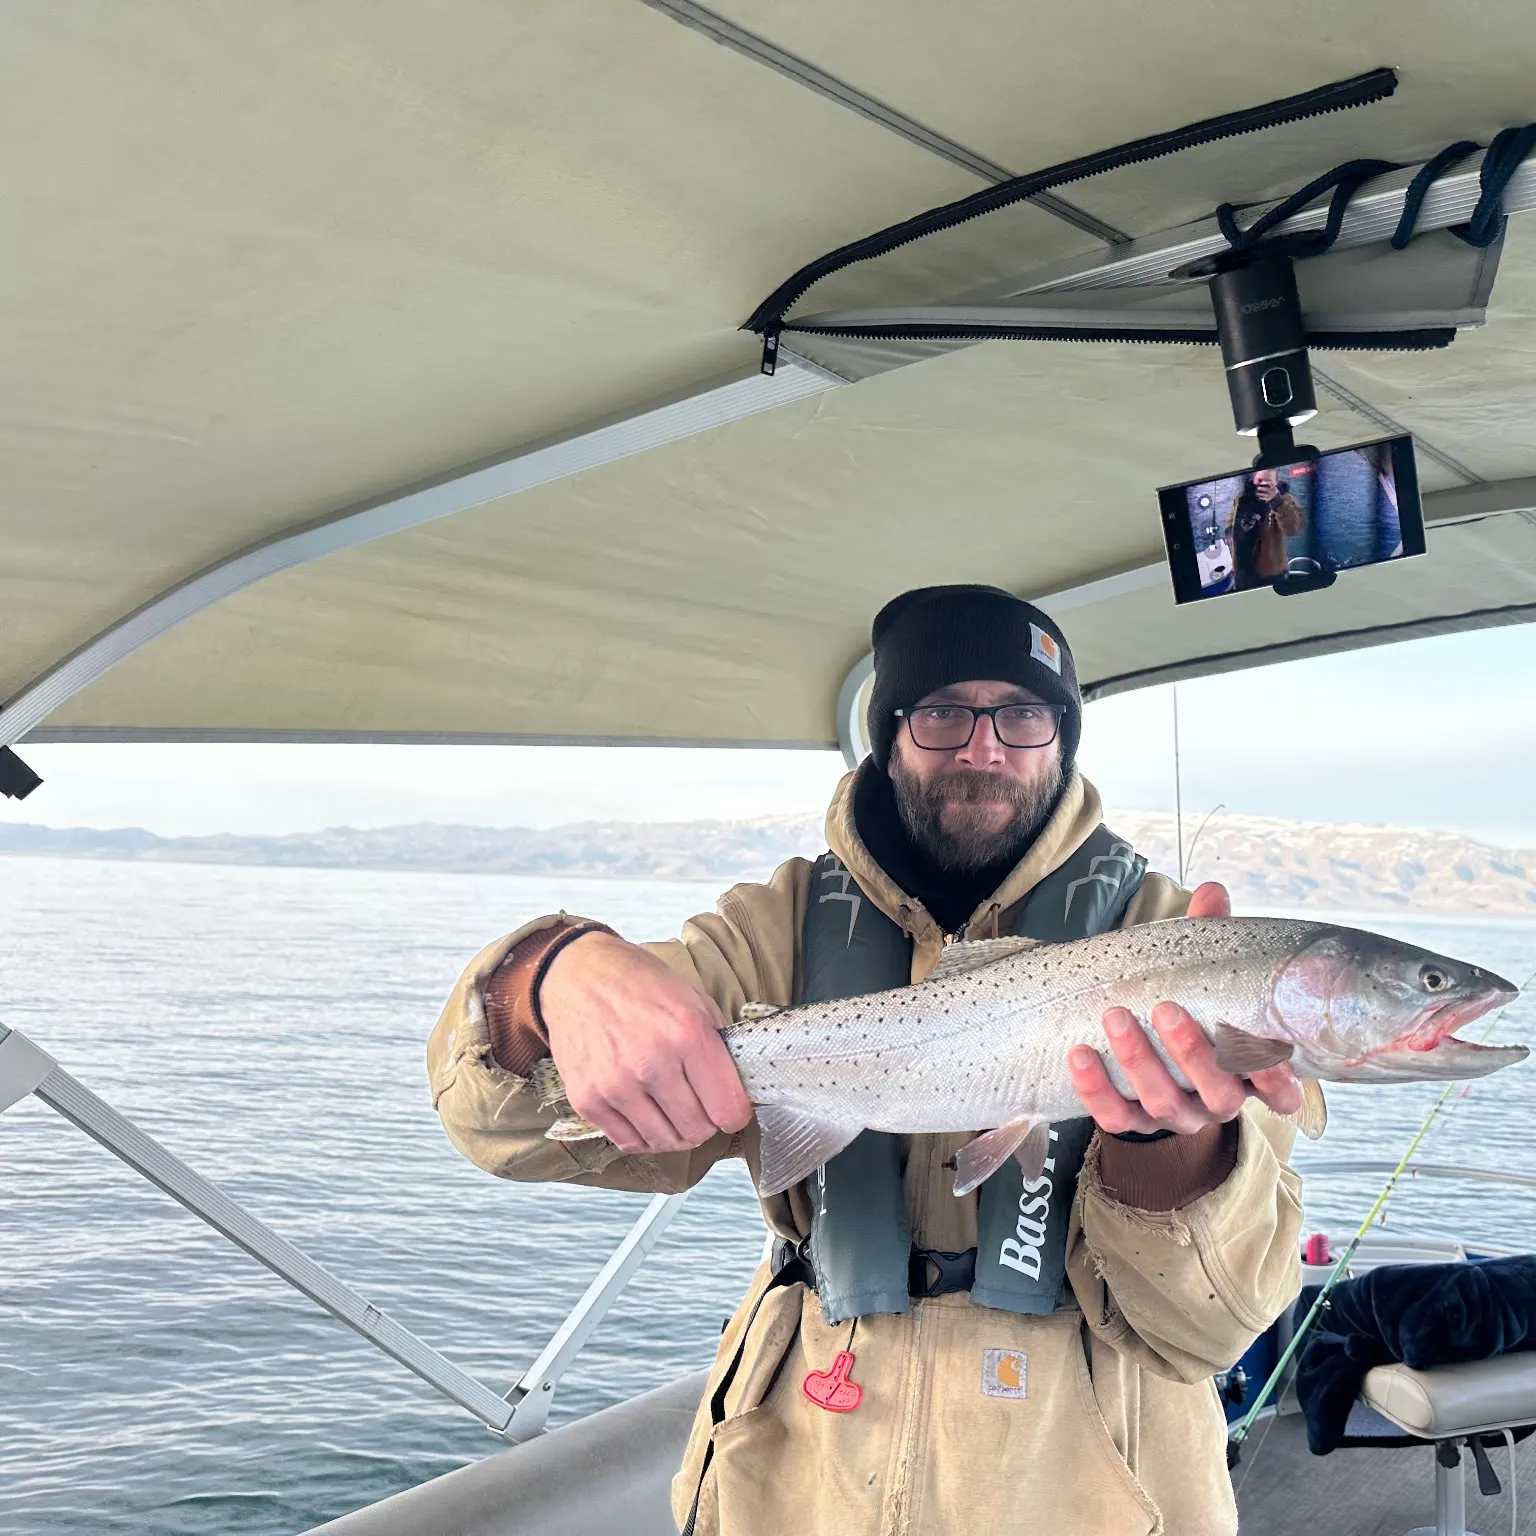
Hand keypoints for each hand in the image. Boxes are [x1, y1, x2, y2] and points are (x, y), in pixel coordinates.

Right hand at [539, 932, 752, 1155]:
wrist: (576, 975)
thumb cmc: (637, 983)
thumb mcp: (692, 998)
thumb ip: (716, 1043)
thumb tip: (735, 1084)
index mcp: (687, 1034)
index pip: (728, 1108)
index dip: (735, 1113)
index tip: (731, 1108)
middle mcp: (651, 1064)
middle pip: (697, 1130)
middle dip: (706, 1123)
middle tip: (700, 1106)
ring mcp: (616, 1086)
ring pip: (665, 1142)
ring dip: (675, 1132)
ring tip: (673, 1110)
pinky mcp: (587, 1101)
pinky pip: (629, 1142)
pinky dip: (644, 1135)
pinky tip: (647, 1114)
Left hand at [1068, 882, 1303, 1134]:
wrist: (1153, 1067)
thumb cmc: (1194, 1011)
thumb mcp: (1208, 980)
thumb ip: (1213, 941)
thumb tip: (1212, 893)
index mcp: (1249, 1072)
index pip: (1281, 1093)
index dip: (1278, 1080)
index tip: (1269, 1054)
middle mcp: (1219, 1101)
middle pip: (1218, 1094)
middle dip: (1192, 1052)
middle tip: (1166, 1009)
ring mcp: (1177, 1116)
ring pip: (1164, 1103)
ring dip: (1139, 1062)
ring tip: (1116, 1016)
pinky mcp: (1136, 1125)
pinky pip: (1116, 1118)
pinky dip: (1096, 1090)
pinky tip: (1079, 1054)